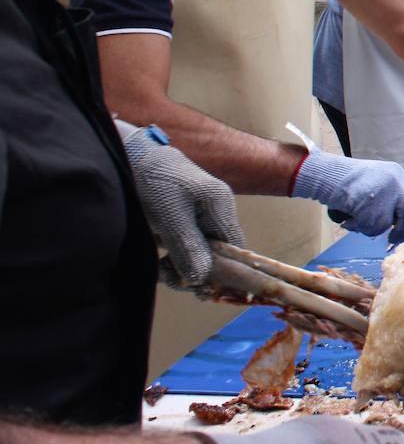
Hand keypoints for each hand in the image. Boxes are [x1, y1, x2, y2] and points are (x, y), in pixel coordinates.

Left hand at [115, 119, 242, 286]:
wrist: (128, 155)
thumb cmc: (152, 178)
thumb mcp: (169, 214)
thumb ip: (187, 245)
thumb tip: (202, 277)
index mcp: (220, 205)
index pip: (235, 247)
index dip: (224, 270)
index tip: (202, 288)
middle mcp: (215, 211)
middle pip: (218, 252)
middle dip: (197, 269)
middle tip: (171, 278)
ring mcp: (200, 215)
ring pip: (200, 251)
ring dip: (182, 265)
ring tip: (161, 269)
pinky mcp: (183, 218)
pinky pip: (187, 245)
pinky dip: (174, 257)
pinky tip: (160, 260)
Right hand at [291, 149, 403, 244]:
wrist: (329, 174)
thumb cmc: (354, 183)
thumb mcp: (382, 182)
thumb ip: (396, 199)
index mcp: (401, 178)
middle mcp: (395, 182)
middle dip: (403, 230)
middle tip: (394, 239)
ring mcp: (382, 191)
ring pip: (386, 224)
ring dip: (371, 227)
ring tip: (358, 218)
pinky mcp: (367, 200)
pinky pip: (369, 226)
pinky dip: (358, 226)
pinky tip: (349, 215)